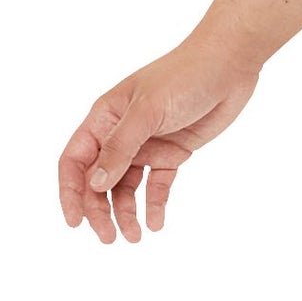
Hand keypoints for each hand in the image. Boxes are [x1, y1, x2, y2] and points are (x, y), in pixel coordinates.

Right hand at [56, 35, 260, 242]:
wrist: (231, 63)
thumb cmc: (185, 75)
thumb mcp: (148, 110)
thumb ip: (120, 147)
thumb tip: (94, 184)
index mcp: (105, 117)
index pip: (75, 160)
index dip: (70, 192)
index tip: (75, 222)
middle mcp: (121, 133)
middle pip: (99, 180)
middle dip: (100, 210)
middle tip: (109, 237)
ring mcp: (147, 144)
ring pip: (127, 187)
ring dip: (126, 213)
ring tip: (135, 237)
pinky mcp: (173, 152)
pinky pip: (157, 185)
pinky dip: (154, 204)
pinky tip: (156, 223)